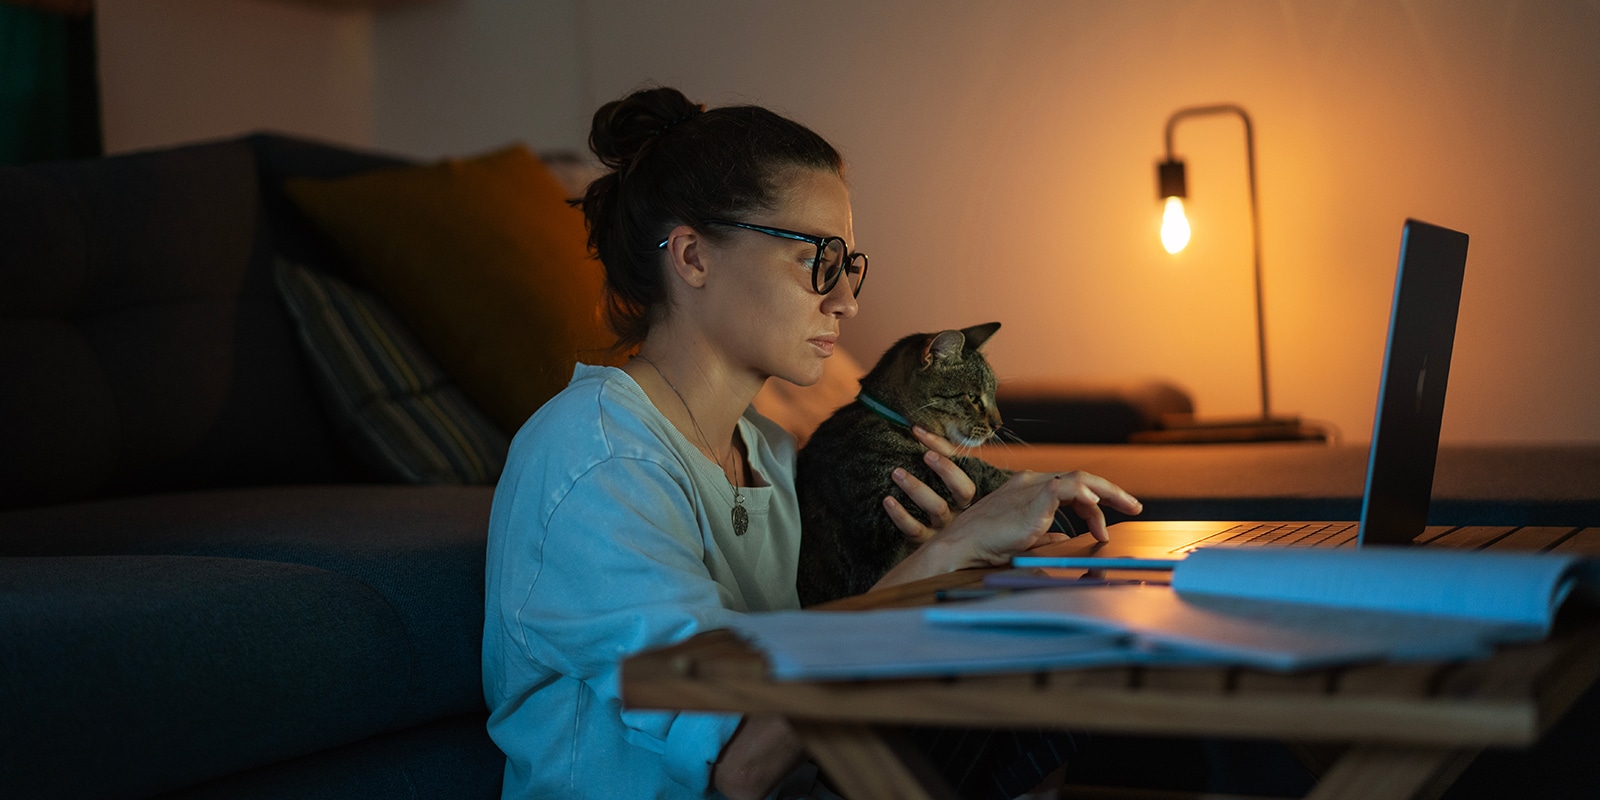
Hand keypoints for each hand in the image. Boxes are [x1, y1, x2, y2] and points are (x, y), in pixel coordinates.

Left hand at [882, 426, 977, 544]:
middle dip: (946, 470)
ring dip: (917, 488)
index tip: (922, 435)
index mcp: (969, 495)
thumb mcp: (940, 481)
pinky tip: (888, 500)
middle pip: (963, 492)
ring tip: (897, 473)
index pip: (967, 468)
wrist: (930, 545)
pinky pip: (914, 529)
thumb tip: (917, 428)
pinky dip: (900, 514)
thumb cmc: (933, 501)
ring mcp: (944, 529)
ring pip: (937, 508)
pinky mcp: (925, 542)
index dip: (948, 453)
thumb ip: (937, 457)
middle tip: (924, 455)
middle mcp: (962, 512)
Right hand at [940, 470, 1142, 568]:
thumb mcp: (1024, 538)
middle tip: (1134, 507)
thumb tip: (1065, 540)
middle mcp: (1033, 482)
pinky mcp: (1033, 497)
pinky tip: (1098, 505)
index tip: (1107, 521)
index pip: (1071, 488)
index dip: (1094, 503)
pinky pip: (1066, 487)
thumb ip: (1045, 535)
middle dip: (1112, 493)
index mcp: (1030, 489)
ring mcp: (1033, 487)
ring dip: (1108, 495)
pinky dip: (1086, 494)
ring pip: (1081, 480)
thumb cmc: (987, 544)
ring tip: (1127, 508)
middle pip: (1082, 479)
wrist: (963, 546)